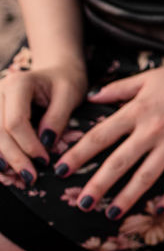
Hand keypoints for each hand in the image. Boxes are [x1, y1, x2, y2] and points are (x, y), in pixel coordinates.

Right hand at [0, 48, 87, 178]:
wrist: (55, 72)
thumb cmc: (65, 83)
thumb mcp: (70, 95)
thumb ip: (58, 117)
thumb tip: (46, 142)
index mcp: (18, 84)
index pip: (16, 121)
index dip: (28, 145)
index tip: (45, 162)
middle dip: (13, 157)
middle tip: (30, 177)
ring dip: (1, 158)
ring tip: (17, 178)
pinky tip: (6, 170)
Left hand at [56, 59, 163, 216]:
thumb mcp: (148, 77)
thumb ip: (118, 89)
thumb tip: (91, 98)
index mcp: (137, 110)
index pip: (100, 135)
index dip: (79, 153)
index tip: (61, 168)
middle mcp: (152, 130)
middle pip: (119, 161)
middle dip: (98, 183)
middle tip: (82, 203)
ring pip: (147, 175)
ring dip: (128, 196)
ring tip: (112, 212)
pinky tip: (158, 209)